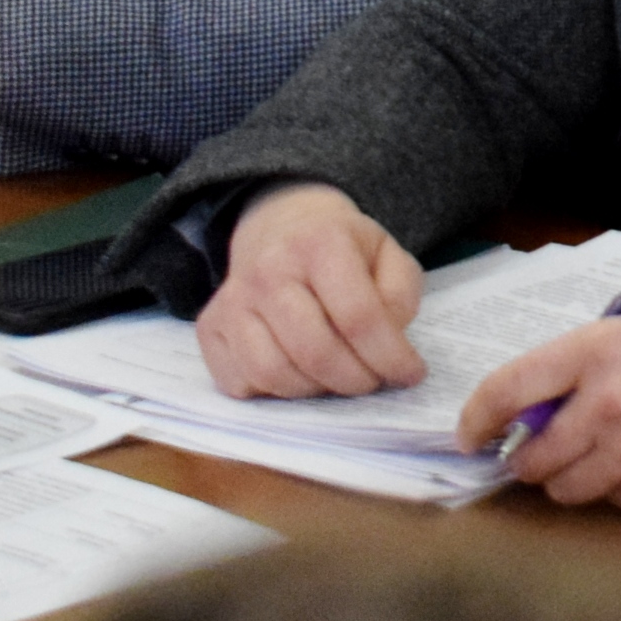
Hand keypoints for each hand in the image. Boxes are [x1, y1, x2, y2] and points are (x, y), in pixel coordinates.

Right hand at [196, 184, 428, 400]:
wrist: (281, 228)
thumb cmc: (342, 250)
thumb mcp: (386, 254)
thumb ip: (399, 293)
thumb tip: (389, 341)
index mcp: (320, 241)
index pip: (359, 316)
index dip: (390, 356)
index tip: (411, 374)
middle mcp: (268, 268)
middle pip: (316, 351)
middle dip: (356, 381)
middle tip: (373, 381)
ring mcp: (233, 299)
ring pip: (275, 374)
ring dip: (316, 391)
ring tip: (338, 378)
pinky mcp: (210, 327)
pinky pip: (241, 382)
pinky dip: (274, 392)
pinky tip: (298, 373)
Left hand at [460, 309, 620, 512]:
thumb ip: (585, 365)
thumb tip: (532, 410)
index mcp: (599, 350)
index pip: (509, 388)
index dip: (478, 417)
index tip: (471, 433)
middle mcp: (606, 404)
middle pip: (531, 457)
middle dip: (529, 461)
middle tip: (542, 454)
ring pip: (565, 490)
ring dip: (573, 479)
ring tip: (607, 456)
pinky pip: (613, 504)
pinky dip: (620, 491)